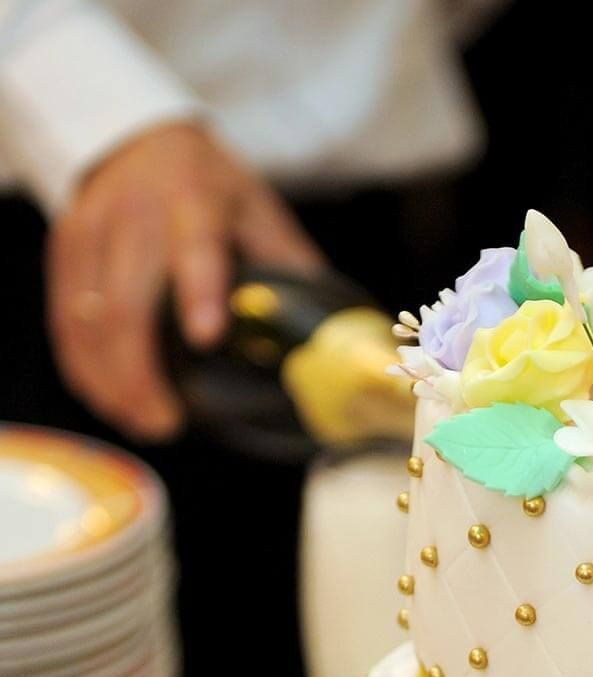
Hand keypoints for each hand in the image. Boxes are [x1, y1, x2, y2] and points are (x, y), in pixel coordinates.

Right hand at [46, 121, 323, 440]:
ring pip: (87, 317)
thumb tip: (332, 346)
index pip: (197, 245)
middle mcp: (136, 210)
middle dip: (141, 372)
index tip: (207, 338)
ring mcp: (92, 228)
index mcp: (196, 199)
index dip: (200, 291)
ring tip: (142, 423)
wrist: (144, 141)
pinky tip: (111, 401)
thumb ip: (291, 274)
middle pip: (127, 300)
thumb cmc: (215, 193)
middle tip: (165, 423)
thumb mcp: (262, 216)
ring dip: (111, 382)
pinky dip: (86, 368)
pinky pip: (66, 320)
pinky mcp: (65, 250)